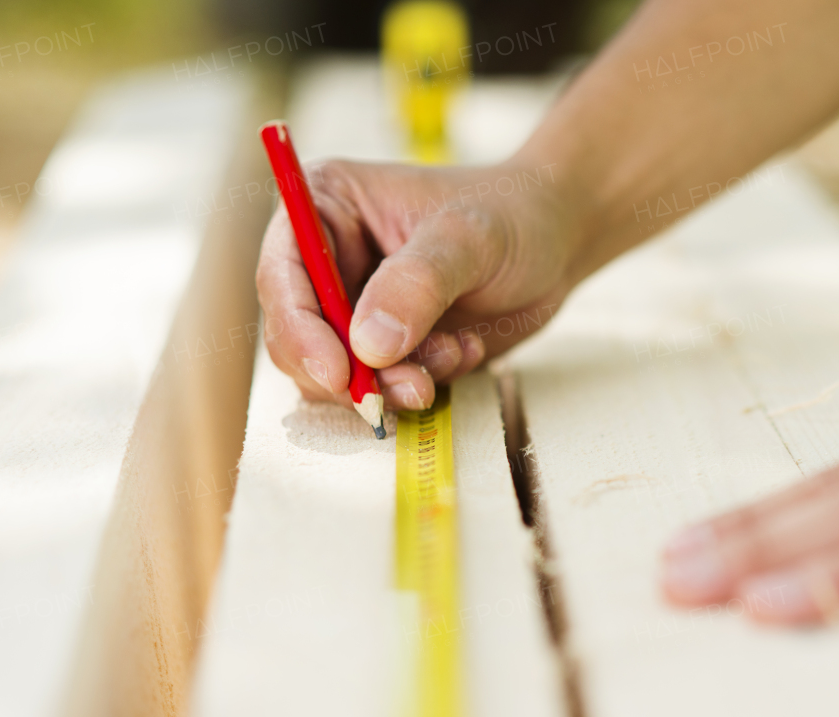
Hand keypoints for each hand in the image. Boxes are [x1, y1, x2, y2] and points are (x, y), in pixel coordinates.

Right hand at [255, 158, 581, 408]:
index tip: (338, 372)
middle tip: (413, 383)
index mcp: (326, 206)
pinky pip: (382, 388)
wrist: (556, 243)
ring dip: (396, 381)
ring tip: (455, 350)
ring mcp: (354, 308)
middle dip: (352, 373)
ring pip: (338, 376)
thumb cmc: (513, 216)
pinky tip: (464, 348)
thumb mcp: (469, 238)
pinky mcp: (385, 347)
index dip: (299, 330)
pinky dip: (423, 382)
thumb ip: (418, 285)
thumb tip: (369, 345)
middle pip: (297, 338)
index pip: (282, 276)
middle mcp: (328, 260)